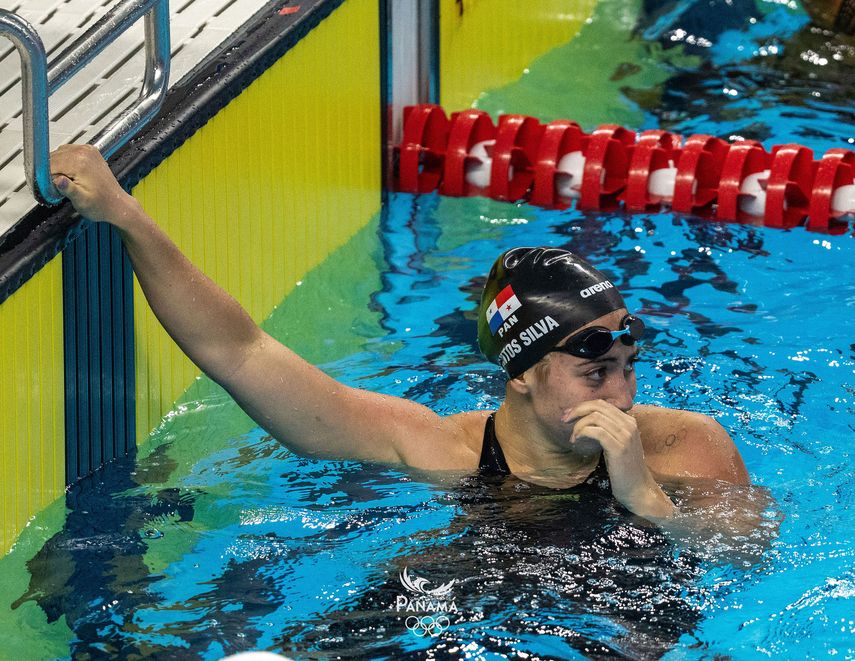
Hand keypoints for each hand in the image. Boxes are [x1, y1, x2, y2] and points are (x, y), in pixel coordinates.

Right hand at [50, 144, 137, 223]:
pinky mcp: (89, 152)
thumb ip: (68, 190)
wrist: (116, 204)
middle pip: (53, 158)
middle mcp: (84, 152)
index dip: (47, 178)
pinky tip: (72, 174)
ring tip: (68, 182)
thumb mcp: (81, 201)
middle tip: (60, 187)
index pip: (50, 165)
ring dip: (58, 166)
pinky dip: (65, 162)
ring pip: (58, 154)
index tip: (50, 187)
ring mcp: (87, 150)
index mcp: (80, 163)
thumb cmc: (101, 205)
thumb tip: (57, 180)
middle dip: (52, 172)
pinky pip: (68, 152)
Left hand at [564, 400, 674, 518]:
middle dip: (577, 410)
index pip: (602, 403)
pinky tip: (577, 442)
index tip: (569, 415)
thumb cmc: (624, 470)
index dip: (582, 406)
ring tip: (573, 438)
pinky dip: (582, 433)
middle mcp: (629, 424)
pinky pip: (596, 431)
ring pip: (595, 417)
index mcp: (629, 421)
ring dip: (578, 425)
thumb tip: (585, 419)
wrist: (639, 490)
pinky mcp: (619, 448)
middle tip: (564, 420)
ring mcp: (626, 435)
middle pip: (598, 406)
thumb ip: (608, 430)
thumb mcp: (617, 444)